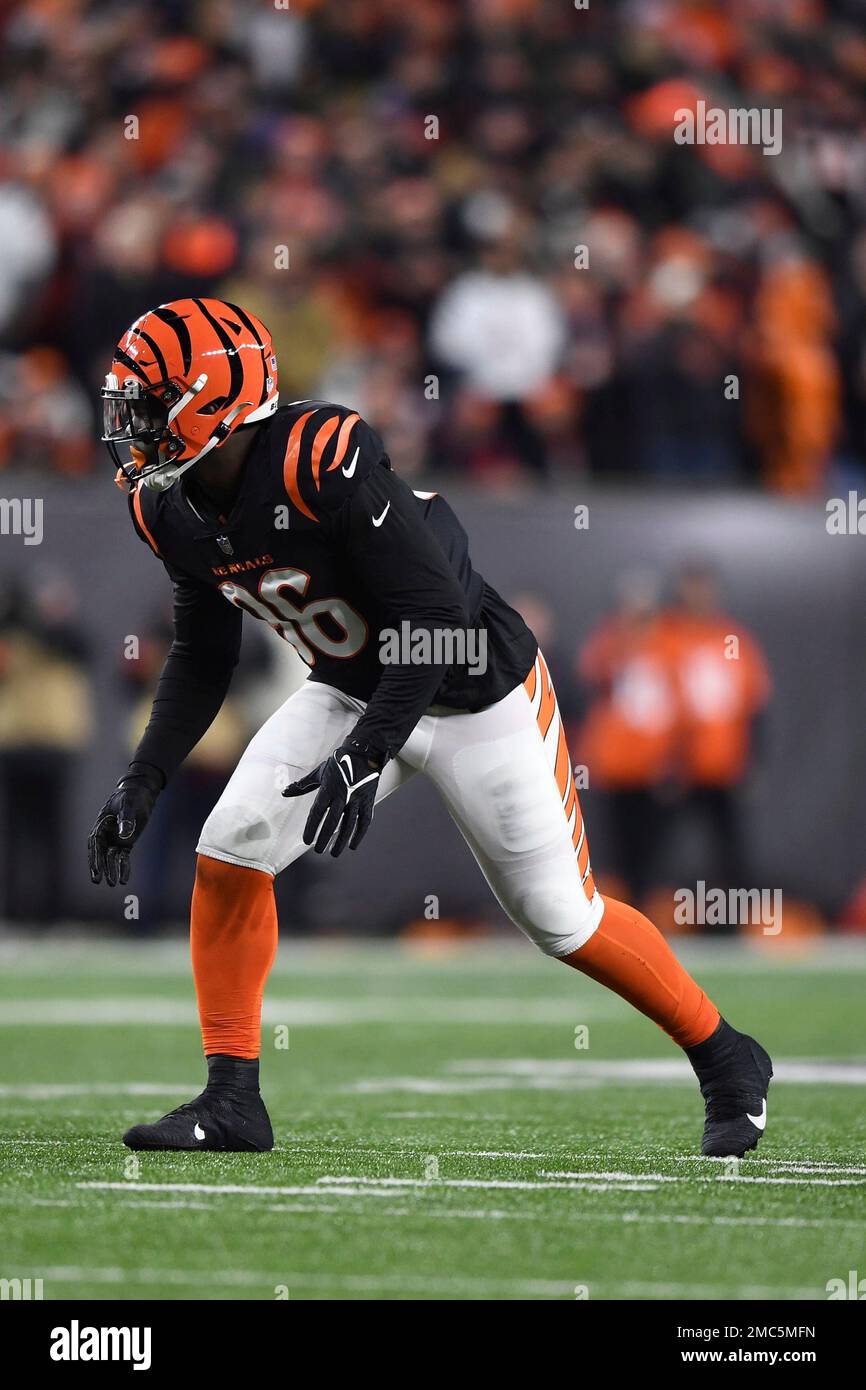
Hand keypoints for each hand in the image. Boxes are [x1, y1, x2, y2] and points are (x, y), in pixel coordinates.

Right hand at [88, 763, 161, 885]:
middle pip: (100, 854)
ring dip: (111, 870)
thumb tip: (124, 835)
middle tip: (98, 880)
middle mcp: (106, 834)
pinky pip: (123, 857)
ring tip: (113, 883)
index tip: (96, 869)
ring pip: (111, 858)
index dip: (94, 857)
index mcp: (101, 824)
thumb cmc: (131, 796)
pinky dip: (124, 867)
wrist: (141, 793)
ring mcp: (115, 839)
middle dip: (99, 867)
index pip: (95, 844)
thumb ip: (126, 818)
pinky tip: (124, 879)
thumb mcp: (129, 804)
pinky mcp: (126, 843)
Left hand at [282, 741, 381, 855]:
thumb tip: (285, 792)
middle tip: (319, 850)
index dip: (311, 828)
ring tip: (334, 853)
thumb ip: (302, 785)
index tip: (307, 841)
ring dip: (341, 841)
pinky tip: (352, 845)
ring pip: (349, 824)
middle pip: (332, 821)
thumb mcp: (319, 773)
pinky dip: (359, 834)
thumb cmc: (338, 763)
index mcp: (328, 789)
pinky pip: (364, 821)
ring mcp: (356, 799)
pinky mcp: (368, 801)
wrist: (364, 753)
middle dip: (324, 838)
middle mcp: (343, 795)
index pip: (317, 812)